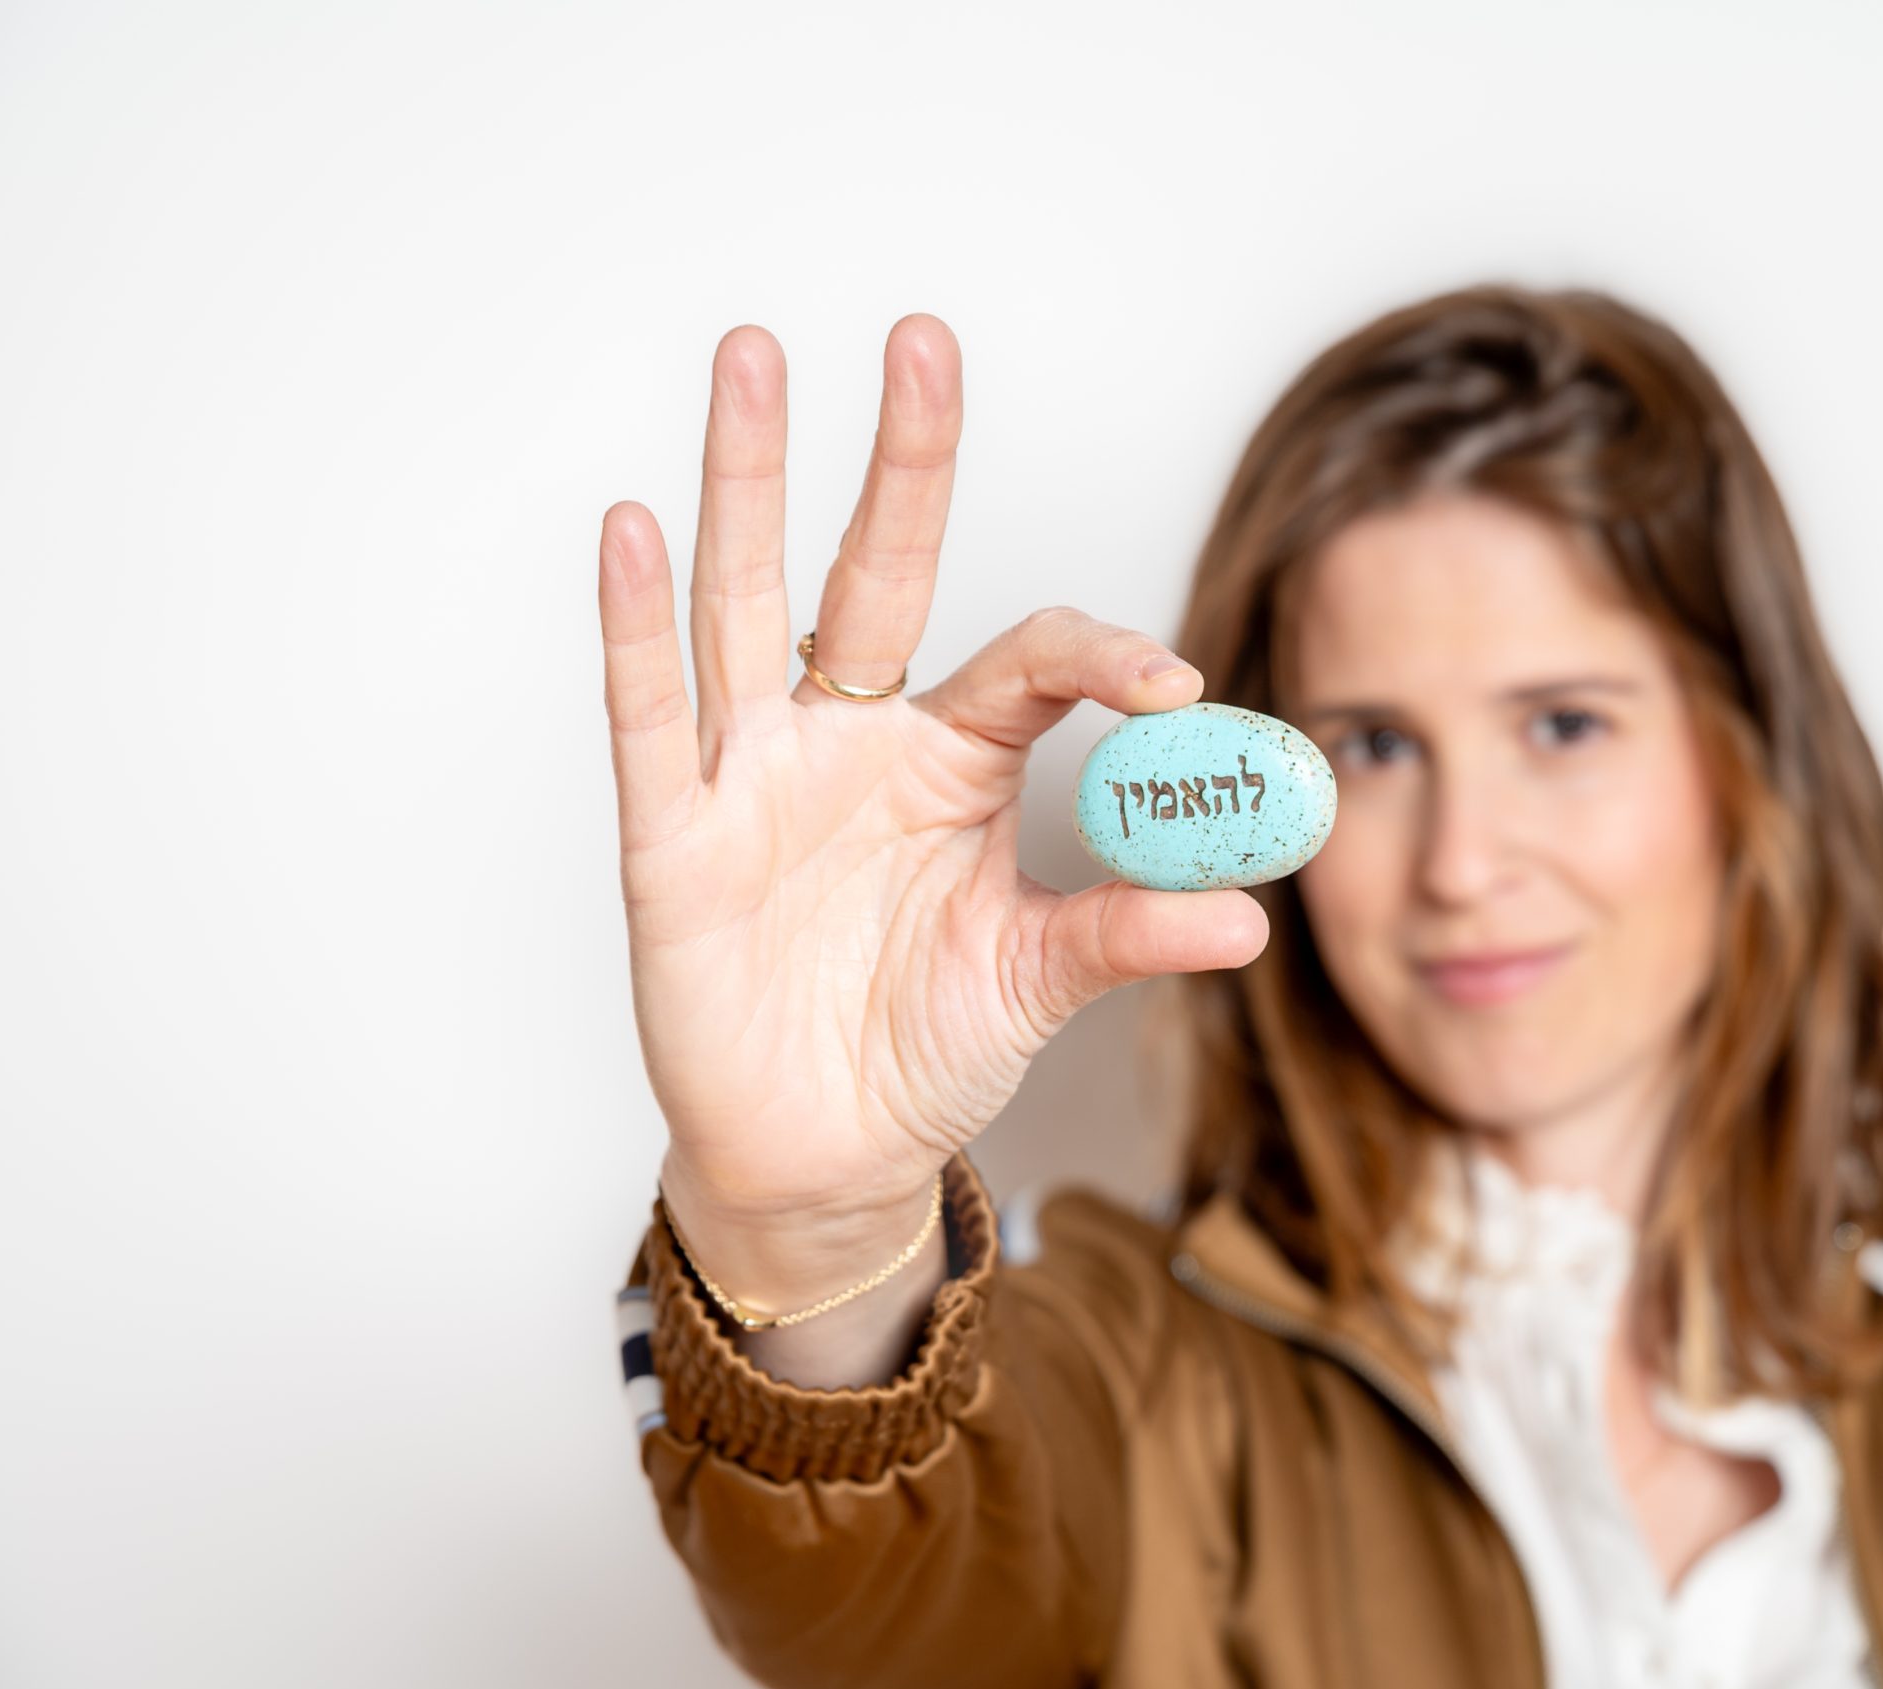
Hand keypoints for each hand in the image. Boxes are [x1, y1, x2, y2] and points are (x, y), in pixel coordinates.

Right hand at [597, 316, 1268, 1248]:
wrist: (824, 1155)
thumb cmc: (924, 1047)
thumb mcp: (1037, 983)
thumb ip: (1126, 935)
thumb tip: (1248, 921)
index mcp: (954, 762)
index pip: (1029, 661)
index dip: (1100, 658)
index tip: (1176, 691)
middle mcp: (854, 742)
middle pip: (875, 572)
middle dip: (899, 461)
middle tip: (921, 340)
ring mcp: (756, 779)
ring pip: (748, 604)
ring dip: (749, 483)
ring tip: (752, 358)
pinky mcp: (674, 842)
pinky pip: (650, 720)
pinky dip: (637, 629)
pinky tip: (635, 528)